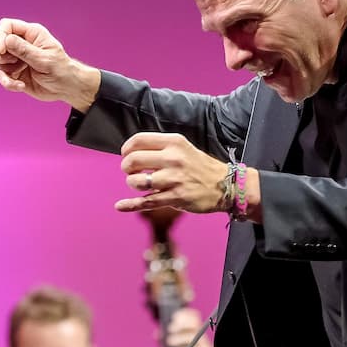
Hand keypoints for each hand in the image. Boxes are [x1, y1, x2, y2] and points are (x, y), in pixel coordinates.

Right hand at [0, 18, 98, 110]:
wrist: (65, 88)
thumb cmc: (61, 70)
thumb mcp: (44, 60)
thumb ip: (24, 50)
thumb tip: (6, 40)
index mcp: (31, 34)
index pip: (6, 25)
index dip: (0, 36)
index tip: (2, 51)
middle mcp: (21, 43)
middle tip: (6, 63)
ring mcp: (16, 58)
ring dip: (4, 70)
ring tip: (19, 74)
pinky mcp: (13, 72)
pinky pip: (1, 75)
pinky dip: (8, 83)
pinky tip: (21, 86)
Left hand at [115, 132, 235, 213]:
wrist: (226, 185)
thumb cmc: (199, 166)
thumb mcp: (183, 148)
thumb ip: (160, 148)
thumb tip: (132, 152)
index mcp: (174, 142)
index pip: (138, 140)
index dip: (126, 149)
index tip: (126, 155)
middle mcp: (173, 158)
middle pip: (133, 160)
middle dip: (126, 168)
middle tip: (132, 172)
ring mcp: (174, 179)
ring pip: (137, 182)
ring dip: (133, 184)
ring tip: (140, 184)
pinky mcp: (175, 198)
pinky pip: (146, 202)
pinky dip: (130, 205)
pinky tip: (120, 206)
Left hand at [165, 307, 216, 346]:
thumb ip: (169, 342)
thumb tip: (157, 334)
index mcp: (195, 335)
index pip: (193, 317)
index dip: (184, 315)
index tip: (173, 317)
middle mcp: (201, 340)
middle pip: (195, 325)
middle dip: (182, 324)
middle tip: (170, 328)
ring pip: (196, 338)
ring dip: (181, 338)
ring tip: (169, 342)